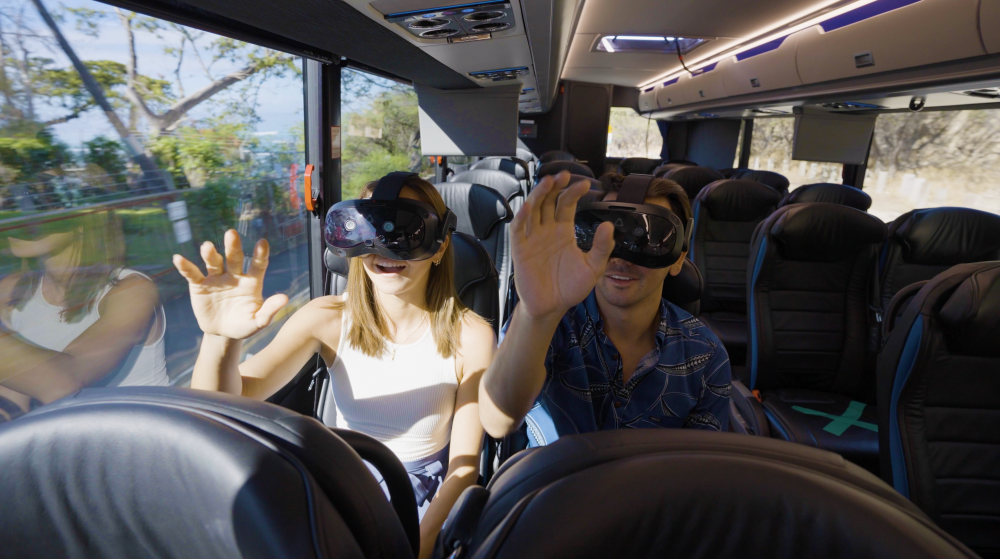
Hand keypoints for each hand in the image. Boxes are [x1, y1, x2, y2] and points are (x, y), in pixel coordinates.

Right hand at [172, 229, 287, 339]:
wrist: (222, 333)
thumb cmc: (244, 325)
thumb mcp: (258, 322)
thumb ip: (269, 310)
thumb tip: (285, 298)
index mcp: (252, 282)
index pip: (258, 265)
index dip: (260, 254)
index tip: (263, 242)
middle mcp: (234, 275)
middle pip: (234, 258)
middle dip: (232, 246)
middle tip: (231, 233)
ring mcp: (216, 278)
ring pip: (213, 262)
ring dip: (210, 254)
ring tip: (207, 246)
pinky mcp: (199, 285)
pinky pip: (192, 274)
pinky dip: (185, 266)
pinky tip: (178, 259)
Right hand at [510, 171, 613, 319]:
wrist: (552, 307)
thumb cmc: (570, 288)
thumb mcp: (594, 268)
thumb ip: (602, 247)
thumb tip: (608, 225)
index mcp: (564, 231)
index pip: (566, 204)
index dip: (574, 192)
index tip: (585, 184)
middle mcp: (547, 230)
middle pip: (548, 200)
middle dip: (555, 186)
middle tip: (564, 175)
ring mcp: (532, 238)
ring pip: (533, 209)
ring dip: (539, 194)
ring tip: (549, 181)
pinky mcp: (520, 249)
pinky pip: (518, 229)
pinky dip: (521, 216)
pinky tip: (529, 206)